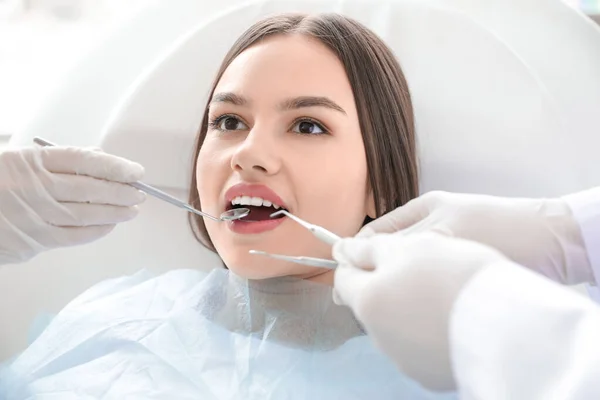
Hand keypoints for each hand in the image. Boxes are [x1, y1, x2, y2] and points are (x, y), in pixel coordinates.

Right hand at [0, 146, 144, 264]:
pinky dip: (95, 232)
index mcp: (30, 162)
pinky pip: (72, 237)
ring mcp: (33, 216)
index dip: (114, 166)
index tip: (135, 171)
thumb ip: (56, 159)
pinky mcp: (32, 241)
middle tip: (140, 192)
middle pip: (89, 188)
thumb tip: (98, 156)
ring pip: (85, 214)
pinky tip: (110, 226)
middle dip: (121, 191)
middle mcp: (34, 188)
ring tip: (133, 210)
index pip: (83, 161)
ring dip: (115, 213)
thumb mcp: (16, 159)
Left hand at [333, 232, 509, 390]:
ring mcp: (404, 359)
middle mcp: (379, 336)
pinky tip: (453, 315)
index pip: (344, 278)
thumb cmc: (457, 276)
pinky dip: (428, 328)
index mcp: (368, 302)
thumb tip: (342, 250)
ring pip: (395, 324)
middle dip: (385, 282)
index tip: (374, 249)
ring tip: (443, 288)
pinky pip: (420, 345)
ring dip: (408, 305)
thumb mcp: (411, 245)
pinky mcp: (430, 374)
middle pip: (371, 302)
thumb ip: (371, 248)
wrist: (509, 324)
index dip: (355, 259)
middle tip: (418, 264)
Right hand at [359, 191, 591, 284]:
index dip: (354, 254)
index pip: (375, 233)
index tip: (342, 279)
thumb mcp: (439, 234)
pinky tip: (416, 300)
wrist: (553, 242)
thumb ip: (393, 244)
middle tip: (365, 300)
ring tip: (390, 300)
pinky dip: (416, 286)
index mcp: (423, 210)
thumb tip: (347, 252)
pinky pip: (425, 275)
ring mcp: (447, 244)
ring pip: (405, 266)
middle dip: (374, 271)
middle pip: (388, 251)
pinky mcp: (460, 263)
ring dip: (394, 280)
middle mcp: (432, 226)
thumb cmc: (496, 230)